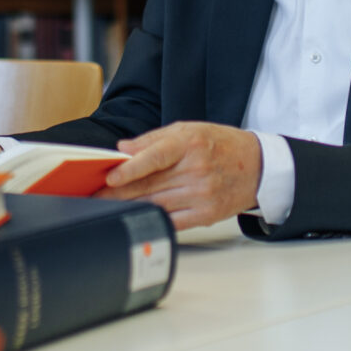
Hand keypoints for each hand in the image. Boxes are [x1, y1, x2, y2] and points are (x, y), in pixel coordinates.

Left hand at [105, 121, 261, 228]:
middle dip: (117, 192)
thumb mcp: (189, 129)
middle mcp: (196, 169)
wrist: (258, 166)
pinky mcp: (206, 214)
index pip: (156, 157)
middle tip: (93, 197)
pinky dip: (152, 220)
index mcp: (190, 143)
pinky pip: (173, 221)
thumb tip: (123, 149)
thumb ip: (153, 140)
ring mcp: (202, 194)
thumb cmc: (221, 144)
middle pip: (150, 184)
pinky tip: (135, 219)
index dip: (130, 169)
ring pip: (157, 204)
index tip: (109, 178)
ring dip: (129, 207)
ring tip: (105, 209)